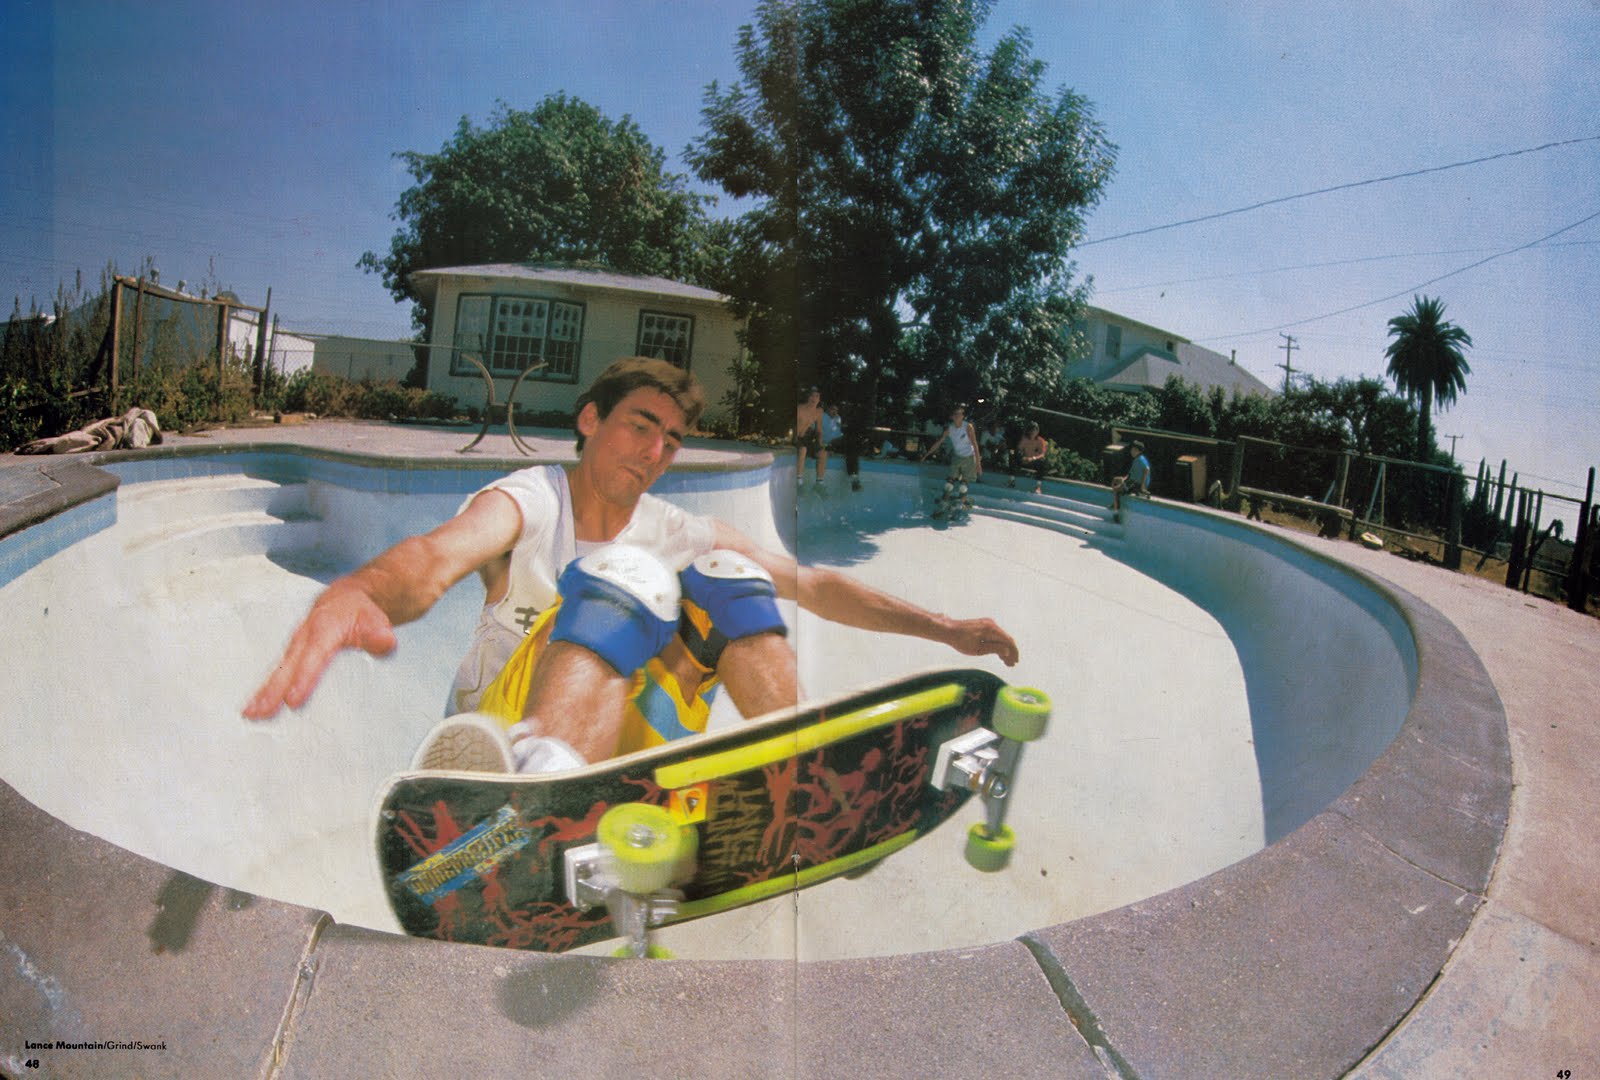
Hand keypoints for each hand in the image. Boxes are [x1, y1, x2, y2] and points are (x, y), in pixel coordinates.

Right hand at [242, 586, 397, 718]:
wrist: (345, 599)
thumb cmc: (361, 612)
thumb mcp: (376, 619)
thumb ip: (380, 633)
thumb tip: (384, 642)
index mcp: (324, 630)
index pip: (313, 658)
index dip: (303, 679)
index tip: (293, 700)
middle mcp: (304, 637)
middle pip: (287, 668)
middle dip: (273, 691)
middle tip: (260, 713)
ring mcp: (295, 645)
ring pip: (278, 671)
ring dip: (264, 693)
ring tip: (251, 714)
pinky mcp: (293, 653)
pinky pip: (279, 673)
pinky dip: (266, 689)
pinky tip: (256, 706)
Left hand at [945, 618, 1018, 666]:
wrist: (949, 630)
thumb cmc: (961, 641)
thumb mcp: (978, 649)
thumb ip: (994, 649)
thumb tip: (1007, 650)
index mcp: (991, 630)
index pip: (1008, 641)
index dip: (1013, 653)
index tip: (1015, 662)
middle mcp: (992, 624)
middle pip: (1006, 639)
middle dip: (1010, 652)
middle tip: (1011, 665)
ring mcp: (988, 624)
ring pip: (1001, 638)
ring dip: (1004, 649)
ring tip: (1005, 662)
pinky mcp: (984, 625)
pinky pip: (995, 635)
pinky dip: (998, 644)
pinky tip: (998, 654)